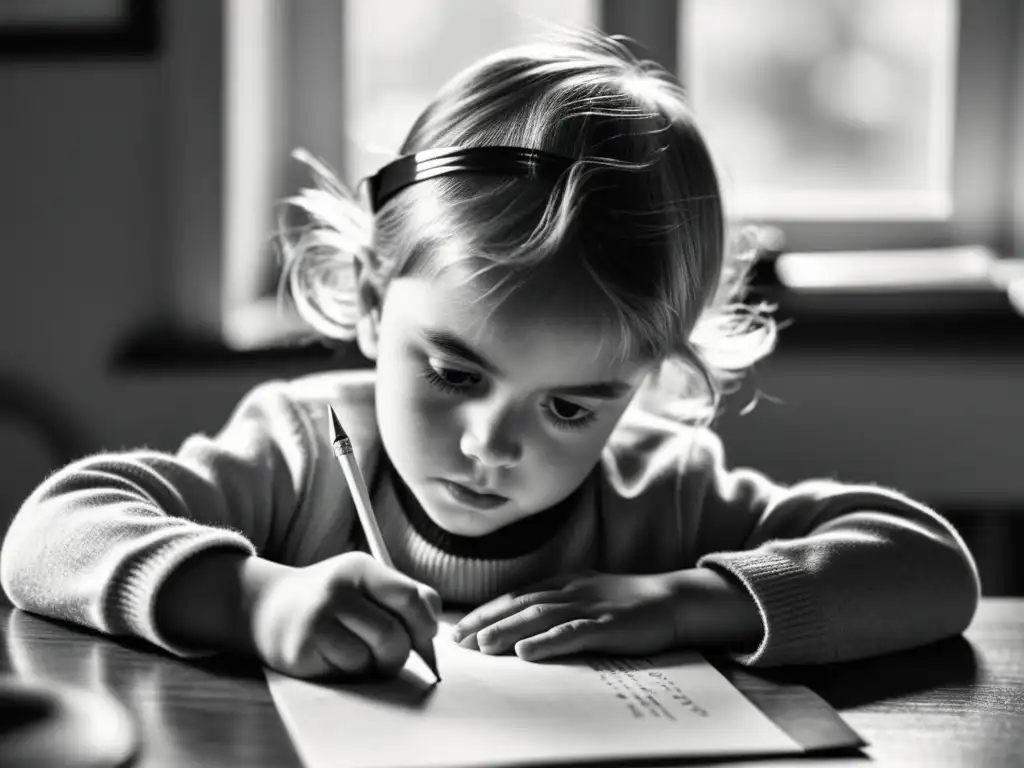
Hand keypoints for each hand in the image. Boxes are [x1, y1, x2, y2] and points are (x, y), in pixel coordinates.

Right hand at [248, 551, 441, 678]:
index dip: (425, 625)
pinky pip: (349, 669)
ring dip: (375, 663)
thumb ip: (406, 599)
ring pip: (374, 656)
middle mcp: (339, 587)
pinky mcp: (304, 646)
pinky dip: (351, 670)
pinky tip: (334, 656)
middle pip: (396, 634)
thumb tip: (433, 634)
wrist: (268, 608)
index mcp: (361, 567)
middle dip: (401, 652)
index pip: (411, 598)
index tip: (423, 638)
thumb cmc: (332, 601)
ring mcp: (319, 616)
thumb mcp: (367, 585)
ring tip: (359, 652)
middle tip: (389, 653)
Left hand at [449, 570, 682, 661]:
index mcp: (564, 583)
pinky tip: (525, 652)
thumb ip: (559, 606)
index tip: (460, 628)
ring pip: (539, 616)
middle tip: (457, 640)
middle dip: (486, 621)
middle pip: (519, 604)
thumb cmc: (628, 604)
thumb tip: (523, 628)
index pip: (516, 596)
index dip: (486, 611)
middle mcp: (571, 590)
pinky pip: (572, 632)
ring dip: (507, 630)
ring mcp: (589, 606)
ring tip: (481, 646)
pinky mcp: (608, 625)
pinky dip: (546, 642)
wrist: (672, 600)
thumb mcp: (587, 598)